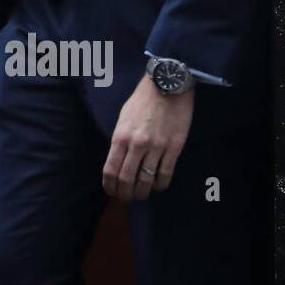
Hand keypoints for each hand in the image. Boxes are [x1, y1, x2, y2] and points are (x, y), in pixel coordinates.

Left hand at [101, 73, 194, 201]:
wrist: (167, 86)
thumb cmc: (142, 101)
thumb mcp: (123, 118)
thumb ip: (120, 140)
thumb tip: (119, 160)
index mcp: (120, 137)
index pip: (110, 170)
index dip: (110, 186)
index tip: (111, 192)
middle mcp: (137, 145)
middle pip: (127, 179)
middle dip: (125, 194)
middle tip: (127, 199)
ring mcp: (156, 148)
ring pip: (147, 180)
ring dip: (143, 192)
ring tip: (141, 195)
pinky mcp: (174, 148)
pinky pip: (166, 173)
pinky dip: (160, 185)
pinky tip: (158, 187)